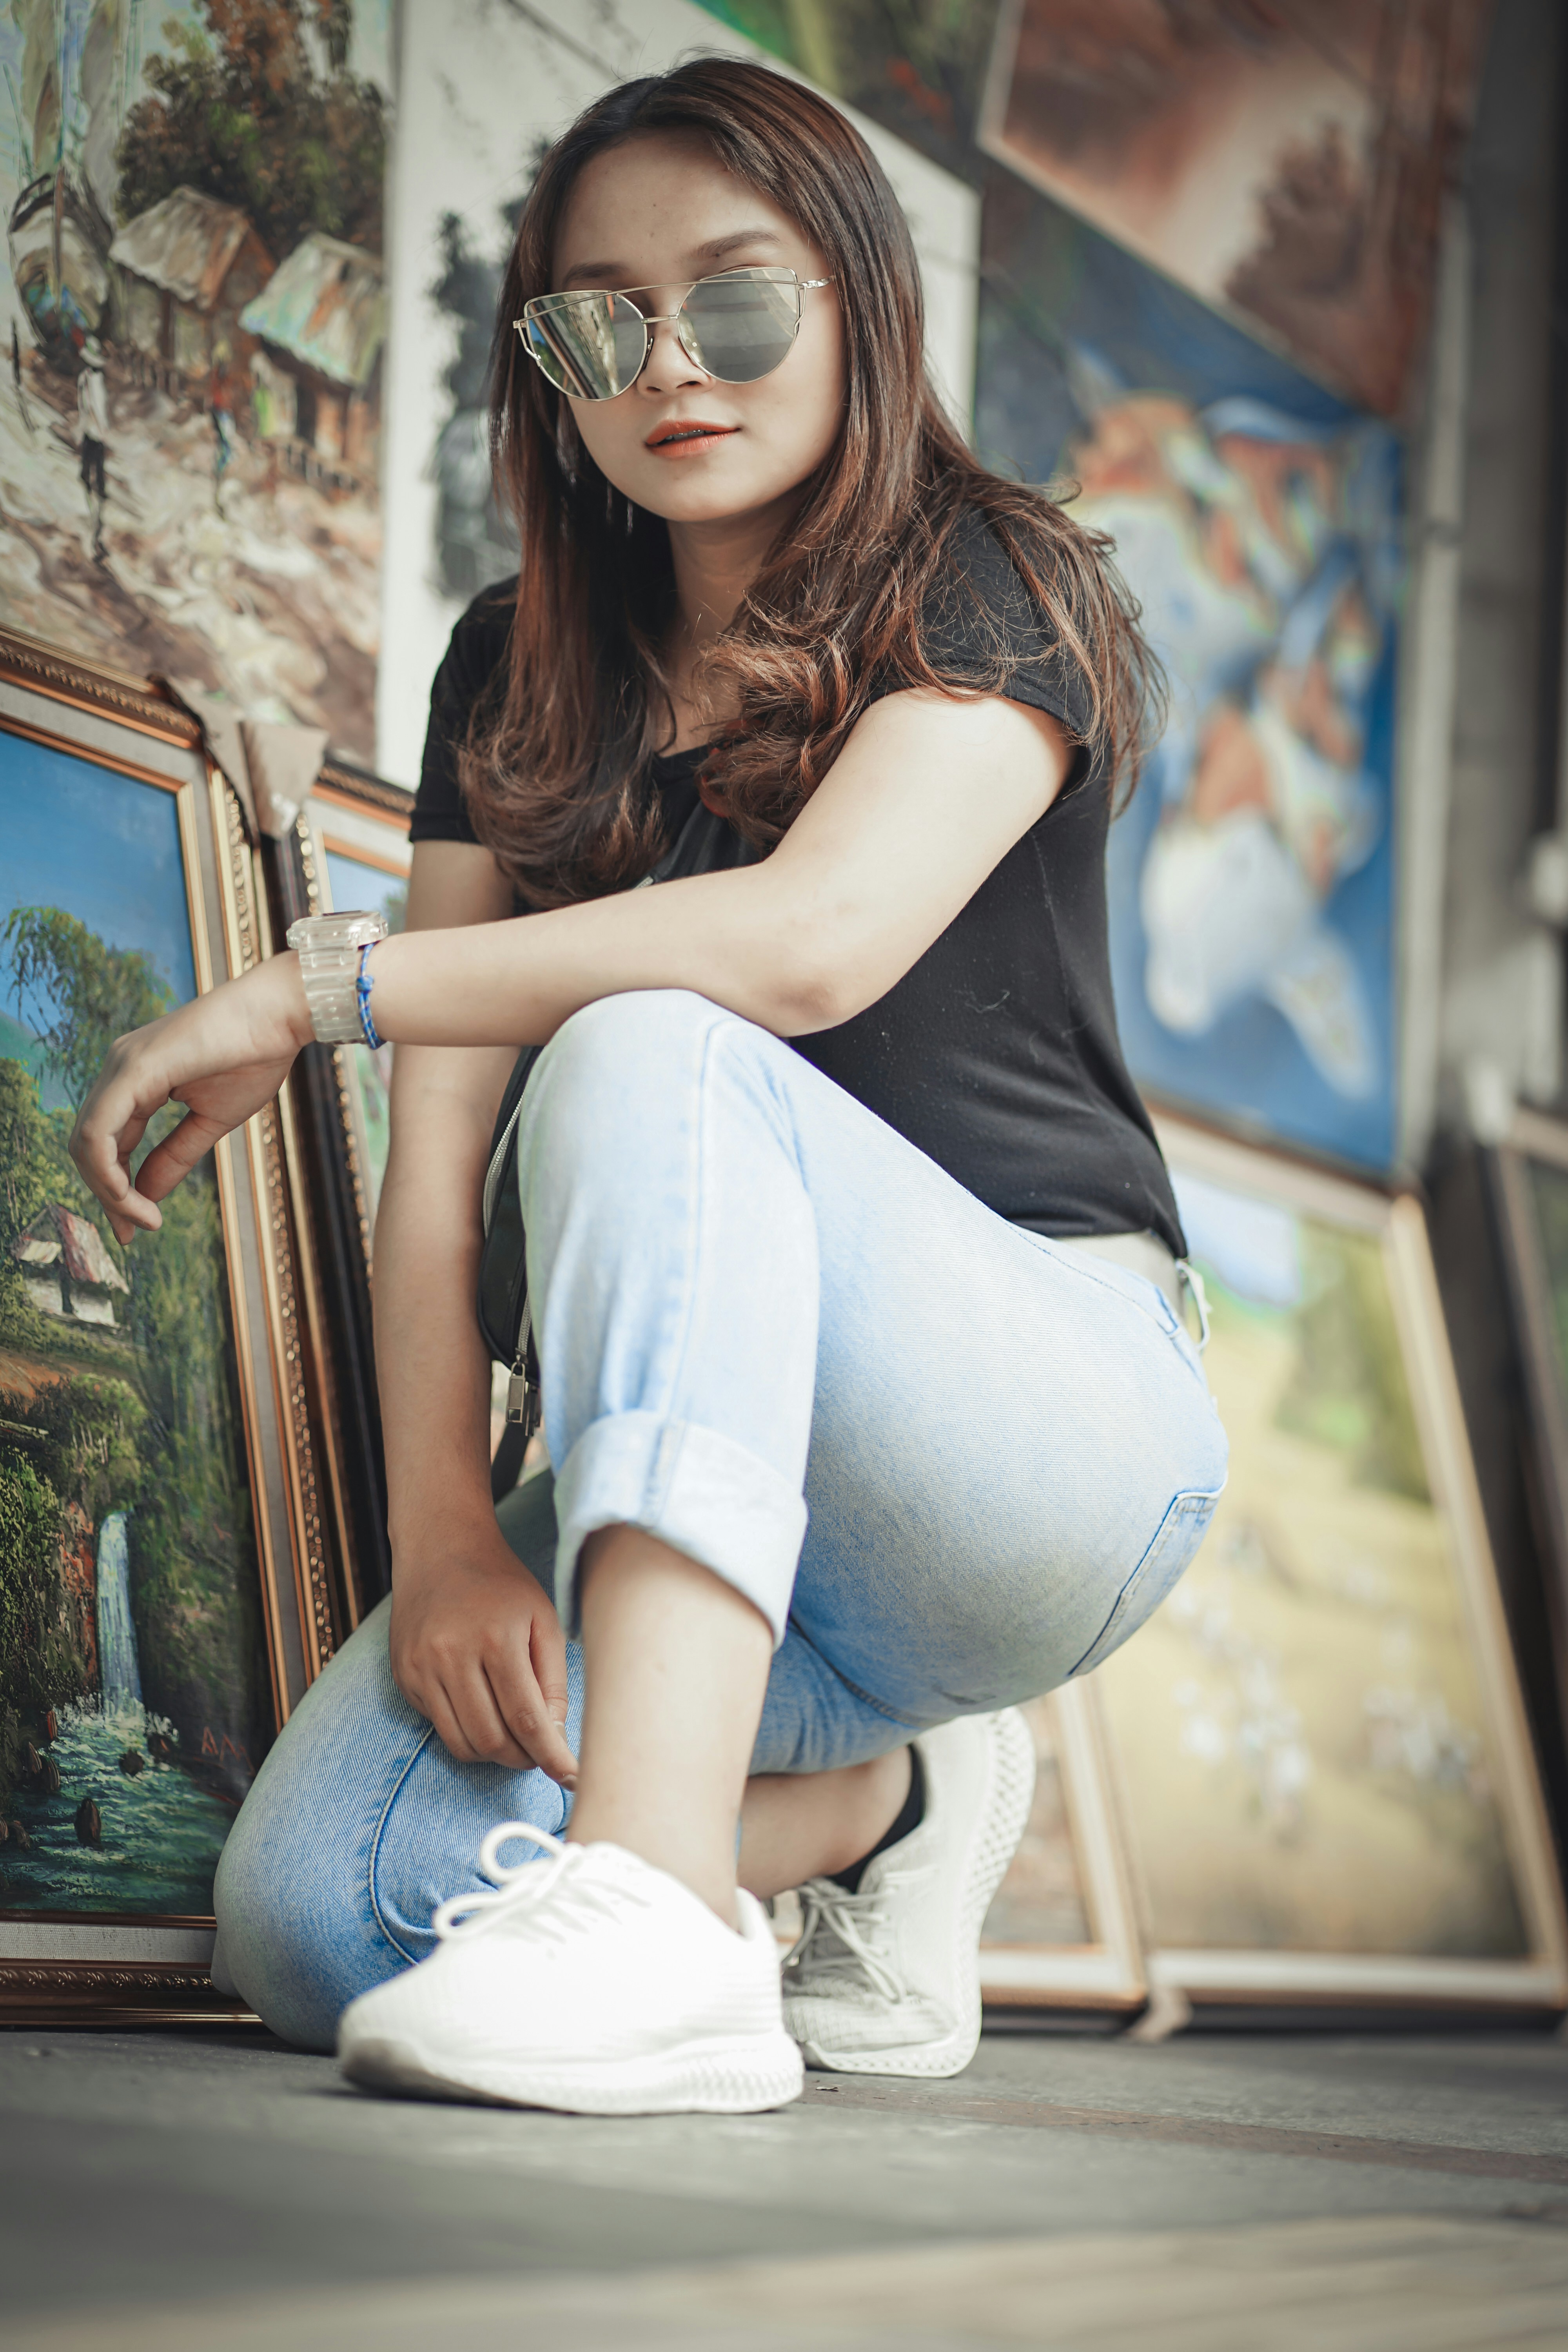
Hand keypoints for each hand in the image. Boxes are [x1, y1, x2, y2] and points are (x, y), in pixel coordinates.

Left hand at [70, 955, 311, 1243]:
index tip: (139, 1228)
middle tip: (134, 1233)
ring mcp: (121, 1066)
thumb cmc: (254, 1057)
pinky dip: (108, 1172)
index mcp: (135, 1080)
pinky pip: (98, 1131)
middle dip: (107, 1197)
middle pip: (88, 1147)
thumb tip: (146, 1195)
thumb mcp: (210, 1121)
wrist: (280, 1016)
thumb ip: (174, 1156)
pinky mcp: (132, 1069)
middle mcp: (118, 1069)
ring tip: (141, 1221)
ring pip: (86, 1142)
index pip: (106, 1142)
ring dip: (108, 1192)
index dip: (115, 1190)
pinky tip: (132, 1198)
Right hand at [390, 1521, 576, 1783]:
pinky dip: (465, 1731)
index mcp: (496, 1639)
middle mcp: (452, 1656)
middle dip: (522, 1758)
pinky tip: (481, 1708)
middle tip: (540, 1752)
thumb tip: (556, 1739)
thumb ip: (552, 1681)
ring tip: (513, 1737)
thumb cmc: (502, 1584)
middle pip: (492, 1740)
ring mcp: (422, 1668)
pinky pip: (438, 1726)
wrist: (441, 1548)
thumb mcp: (543, 1619)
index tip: (572, 1778)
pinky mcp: (404, 1676)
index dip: (551, 1756)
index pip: (527, 1719)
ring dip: (493, 1753)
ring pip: (461, 1744)